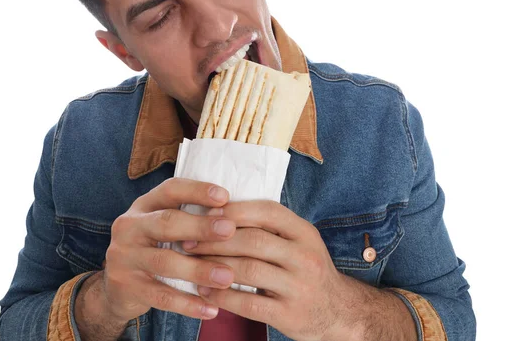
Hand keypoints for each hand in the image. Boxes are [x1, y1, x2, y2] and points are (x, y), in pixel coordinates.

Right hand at [101, 178, 238, 321]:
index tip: (224, 196)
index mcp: (144, 206)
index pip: (170, 190)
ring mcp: (124, 257)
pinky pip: (160, 296)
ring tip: (227, 277)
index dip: (196, 191)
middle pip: (166, 222)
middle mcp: (129, 226)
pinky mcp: (125, 286)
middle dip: (200, 226)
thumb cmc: (155, 248)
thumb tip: (232, 217)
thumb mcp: (165, 227)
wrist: (116, 287)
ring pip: (165, 262)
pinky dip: (187, 304)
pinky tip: (211, 308)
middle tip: (229, 230)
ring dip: (199, 270)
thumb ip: (190, 219)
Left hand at [184, 201, 361, 340]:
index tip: (205, 214)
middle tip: (188, 241)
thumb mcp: (298, 241)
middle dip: (215, 240)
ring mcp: (300, 287)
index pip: (267, 211)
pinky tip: (205, 292)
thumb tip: (217, 211)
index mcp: (305, 232)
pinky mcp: (290, 315)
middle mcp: (305, 257)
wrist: (337, 311)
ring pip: (249, 270)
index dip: (234, 210)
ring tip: (191, 265)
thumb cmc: (305, 268)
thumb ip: (268, 227)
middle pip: (254, 240)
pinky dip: (223, 296)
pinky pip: (249, 304)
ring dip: (214, 267)